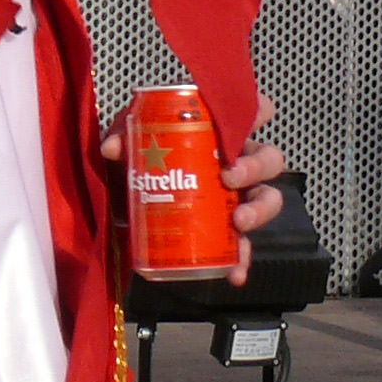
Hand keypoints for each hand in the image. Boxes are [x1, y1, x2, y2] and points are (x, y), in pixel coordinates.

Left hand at [99, 89, 289, 285]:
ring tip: (239, 222)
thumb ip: (122, 137)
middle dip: (255, 166)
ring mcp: (234, 198)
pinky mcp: (225, 232)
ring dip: (259, 211)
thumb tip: (113, 147)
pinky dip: (242, 260)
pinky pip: (243, 247)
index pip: (249, 113)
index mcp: (217, 133)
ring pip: (267, 199)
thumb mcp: (129, 143)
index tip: (257, 115)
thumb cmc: (139, 162)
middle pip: (267, 159)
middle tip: (230, 177)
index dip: (258, 109)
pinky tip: (234, 272)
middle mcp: (234, 163)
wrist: (126, 205)